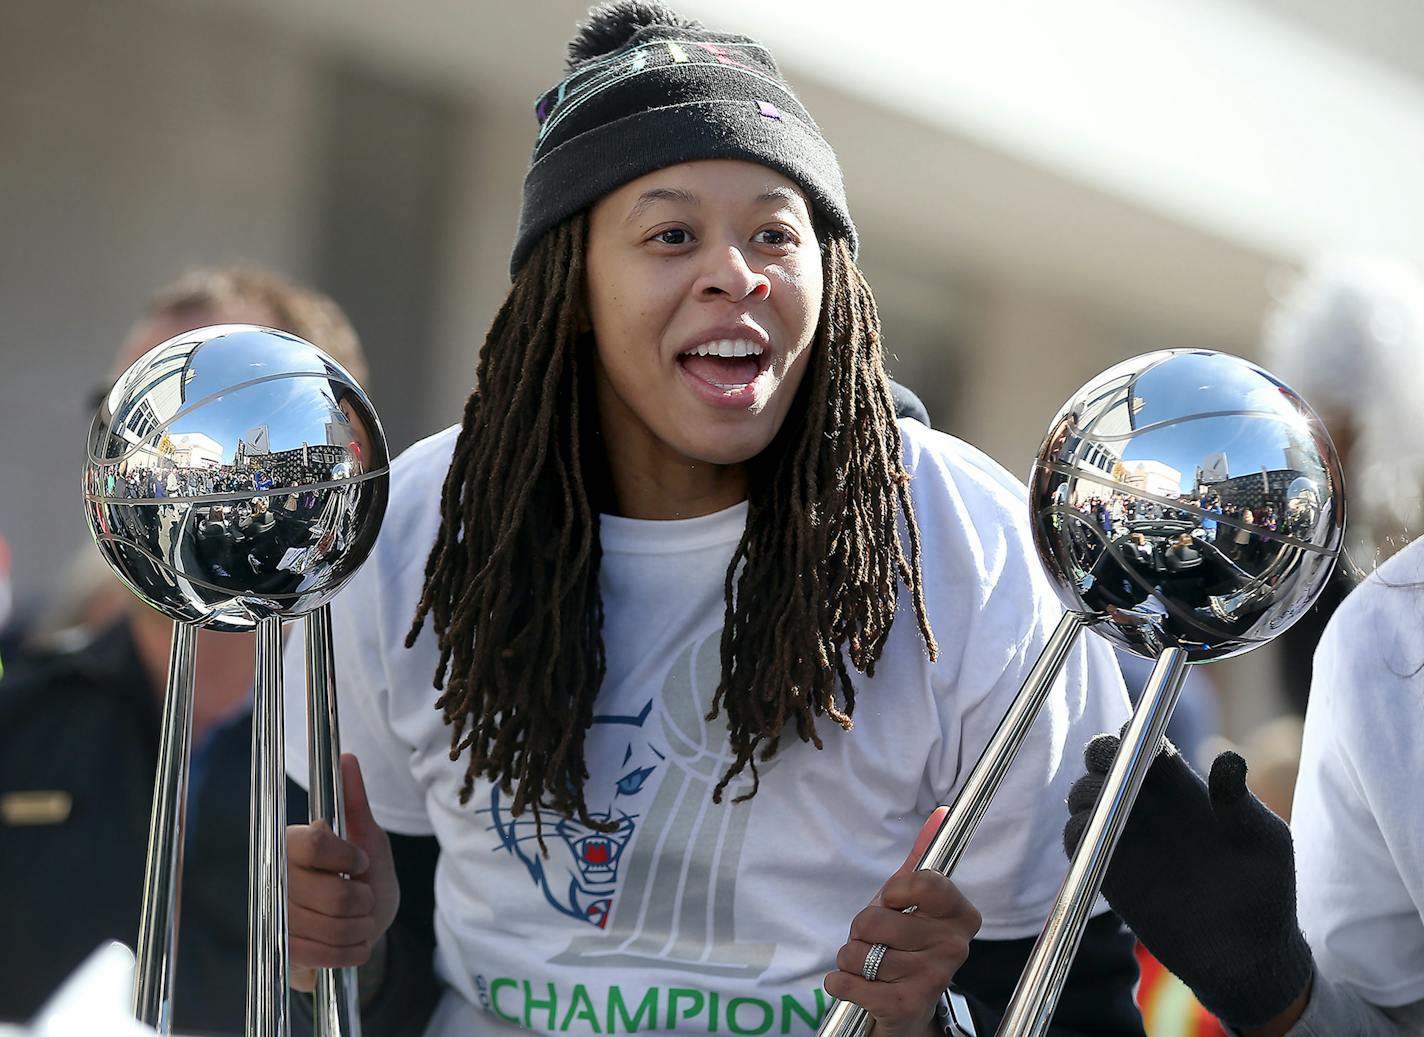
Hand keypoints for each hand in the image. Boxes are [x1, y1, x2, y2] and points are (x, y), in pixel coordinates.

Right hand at [287, 753, 399, 991]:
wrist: (365, 922)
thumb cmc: (366, 873)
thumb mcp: (369, 837)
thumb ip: (355, 801)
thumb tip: (346, 757)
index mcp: (293, 844)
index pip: (314, 845)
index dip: (346, 858)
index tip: (360, 862)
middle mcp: (278, 879)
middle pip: (332, 895)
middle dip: (362, 900)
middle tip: (363, 897)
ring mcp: (279, 917)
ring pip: (332, 928)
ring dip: (360, 927)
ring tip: (361, 919)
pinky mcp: (284, 951)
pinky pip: (324, 956)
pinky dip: (351, 951)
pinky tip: (356, 941)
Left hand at [824, 808, 982, 1036]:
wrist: (906, 1009)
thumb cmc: (905, 945)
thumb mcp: (911, 900)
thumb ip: (921, 858)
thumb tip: (941, 812)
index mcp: (961, 915)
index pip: (924, 882)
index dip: (894, 891)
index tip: (892, 902)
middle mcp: (954, 948)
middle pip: (877, 919)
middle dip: (861, 929)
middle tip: (876, 941)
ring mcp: (932, 979)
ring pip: (859, 951)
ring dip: (850, 957)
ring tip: (869, 964)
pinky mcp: (905, 1007)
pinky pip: (847, 982)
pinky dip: (839, 982)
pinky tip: (854, 984)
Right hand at [1064, 735, 1312, 1029]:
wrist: (1247, 958)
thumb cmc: (1266, 894)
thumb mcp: (1265, 842)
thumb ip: (1239, 802)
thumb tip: (1229, 758)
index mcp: (1186, 789)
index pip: (1148, 746)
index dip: (1135, 734)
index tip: (1133, 734)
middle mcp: (1151, 808)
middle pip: (1108, 764)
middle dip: (1100, 754)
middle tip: (1104, 760)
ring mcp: (1127, 839)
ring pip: (1086, 797)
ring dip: (1085, 790)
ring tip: (1101, 800)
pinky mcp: (1109, 872)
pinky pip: (1077, 841)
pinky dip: (1077, 830)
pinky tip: (1093, 831)